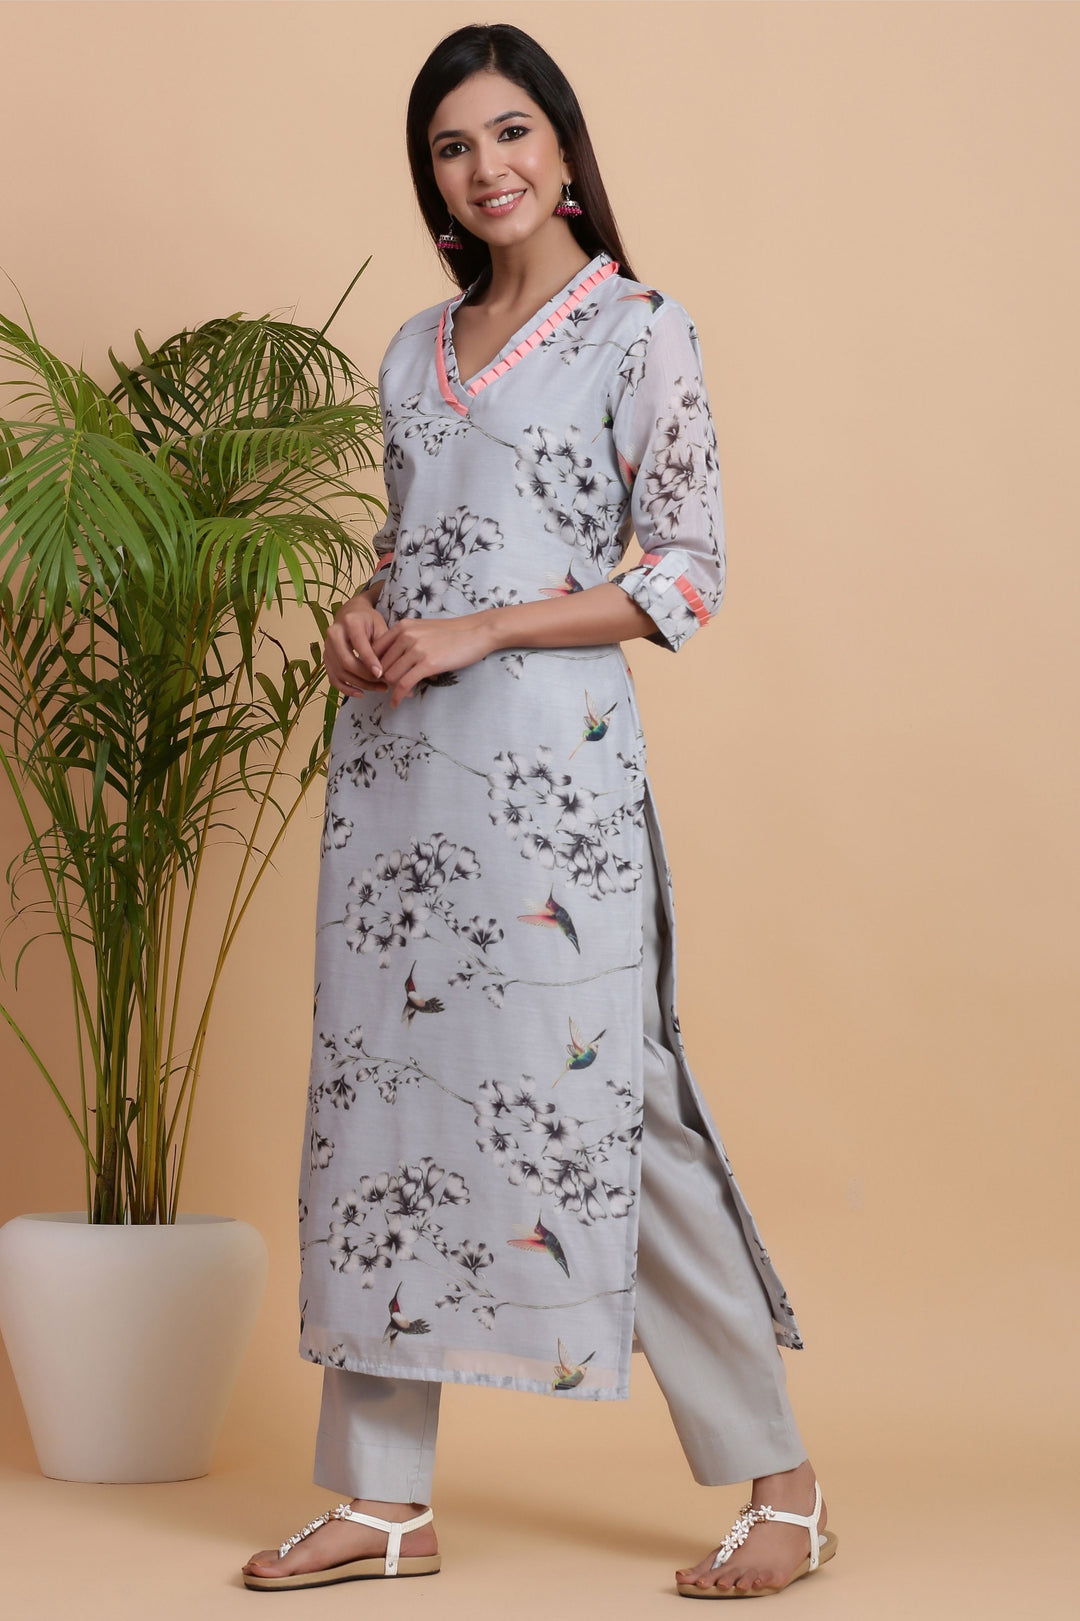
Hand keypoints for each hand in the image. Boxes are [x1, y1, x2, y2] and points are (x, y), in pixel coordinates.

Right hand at [324, 593, 389, 695]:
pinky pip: (333, 678)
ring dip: (360, 684)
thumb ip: (383, 646)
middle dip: (365, 676)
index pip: (359, 645)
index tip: (382, 674)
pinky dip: (346, 689)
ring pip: (340, 672)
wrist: (351, 614)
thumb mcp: (380, 626)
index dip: (370, 662)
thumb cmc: (369, 621)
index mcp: (350, 622)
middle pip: (346, 661)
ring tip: (380, 688)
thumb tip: (389, 670)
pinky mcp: (326, 658)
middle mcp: (334, 633)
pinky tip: (361, 693)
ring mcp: (327, 647)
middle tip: (383, 683)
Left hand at [372, 611, 496, 707]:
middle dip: (384, 680)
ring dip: (392, 689)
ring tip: (400, 694)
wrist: (476, 632)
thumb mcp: (423, 629)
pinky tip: (397, 703)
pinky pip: (404, 684)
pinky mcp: (428, 664)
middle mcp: (406, 636)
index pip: (375, 649)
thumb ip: (406, 639)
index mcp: (403, 626)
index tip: (380, 676)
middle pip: (381, 665)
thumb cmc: (452, 633)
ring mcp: (416, 649)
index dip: (375, 666)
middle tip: (392, 688)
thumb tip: (392, 659)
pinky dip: (398, 696)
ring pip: (391, 675)